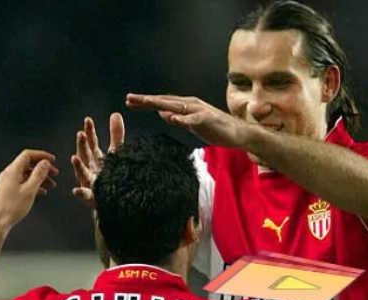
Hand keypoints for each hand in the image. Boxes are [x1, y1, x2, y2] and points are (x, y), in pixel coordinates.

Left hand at [0, 150, 58, 230]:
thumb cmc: (12, 207)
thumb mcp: (30, 190)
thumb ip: (38, 174)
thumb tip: (45, 163)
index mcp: (13, 171)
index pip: (28, 155)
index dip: (41, 155)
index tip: (52, 160)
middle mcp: (9, 173)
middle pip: (28, 164)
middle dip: (43, 167)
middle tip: (55, 173)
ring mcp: (8, 181)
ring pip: (27, 174)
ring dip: (40, 177)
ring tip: (51, 184)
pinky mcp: (8, 189)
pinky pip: (23, 182)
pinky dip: (34, 184)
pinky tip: (42, 192)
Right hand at [71, 113, 124, 207]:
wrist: (113, 200)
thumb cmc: (111, 176)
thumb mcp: (116, 154)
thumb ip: (116, 135)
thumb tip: (115, 114)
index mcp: (95, 159)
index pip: (92, 143)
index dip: (90, 132)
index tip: (88, 120)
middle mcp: (89, 169)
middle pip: (85, 155)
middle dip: (82, 145)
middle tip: (80, 134)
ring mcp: (89, 183)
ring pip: (82, 173)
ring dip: (78, 166)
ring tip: (74, 158)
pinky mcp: (92, 197)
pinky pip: (85, 195)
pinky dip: (80, 193)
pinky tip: (76, 190)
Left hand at [125, 93, 245, 146]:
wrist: (238, 134)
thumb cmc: (216, 129)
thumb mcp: (192, 125)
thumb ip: (178, 119)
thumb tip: (162, 113)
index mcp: (185, 106)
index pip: (162, 103)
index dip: (145, 102)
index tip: (129, 102)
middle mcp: (191, 104)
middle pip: (164, 101)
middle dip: (146, 100)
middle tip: (129, 98)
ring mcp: (199, 111)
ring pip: (176, 106)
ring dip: (160, 104)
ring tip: (145, 103)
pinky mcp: (208, 120)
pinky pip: (193, 119)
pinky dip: (182, 118)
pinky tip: (172, 118)